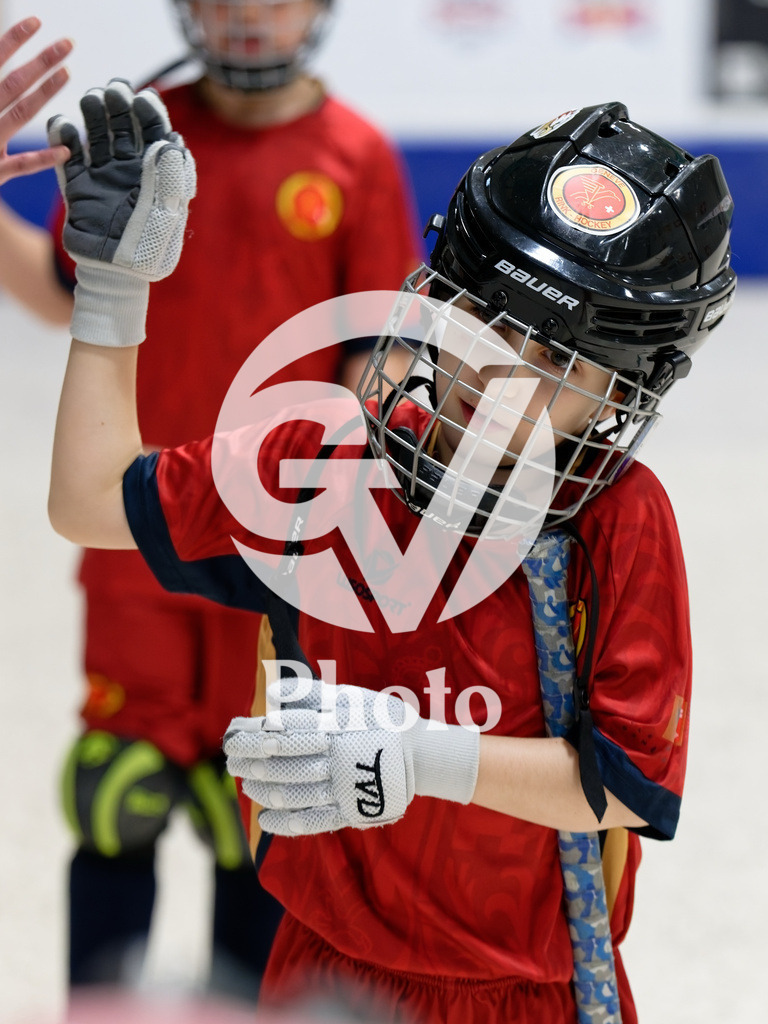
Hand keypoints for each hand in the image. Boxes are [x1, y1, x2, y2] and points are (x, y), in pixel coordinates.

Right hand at [0, 17, 72, 185]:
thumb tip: (13, 86)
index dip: (13, 40)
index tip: (35, 22)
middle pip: (12, 83)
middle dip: (40, 61)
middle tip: (67, 43)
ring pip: (18, 115)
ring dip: (44, 93)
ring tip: (68, 72)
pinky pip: (20, 166)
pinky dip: (42, 159)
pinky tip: (65, 150)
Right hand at [46, 78, 196, 345]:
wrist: (117, 276)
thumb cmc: (150, 248)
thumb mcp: (167, 214)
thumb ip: (169, 176)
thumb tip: (169, 140)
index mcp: (157, 175)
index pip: (155, 133)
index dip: (149, 113)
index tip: (143, 100)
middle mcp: (130, 171)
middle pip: (124, 127)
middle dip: (119, 105)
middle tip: (112, 91)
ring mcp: (103, 177)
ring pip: (97, 135)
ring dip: (93, 114)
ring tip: (91, 99)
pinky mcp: (79, 188)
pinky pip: (69, 157)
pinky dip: (64, 138)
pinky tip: (64, 124)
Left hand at [224, 678, 479, 836]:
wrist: (423, 754)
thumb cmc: (382, 719)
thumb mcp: (351, 697)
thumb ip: (312, 695)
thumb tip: (273, 692)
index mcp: (333, 728)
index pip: (281, 731)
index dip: (252, 734)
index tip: (231, 733)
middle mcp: (334, 759)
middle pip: (280, 762)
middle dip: (249, 761)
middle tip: (231, 759)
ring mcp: (341, 788)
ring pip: (290, 792)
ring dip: (261, 789)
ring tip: (245, 784)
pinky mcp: (348, 811)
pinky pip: (312, 821)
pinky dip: (285, 823)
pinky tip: (266, 819)